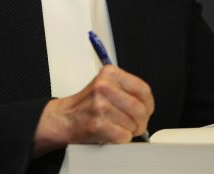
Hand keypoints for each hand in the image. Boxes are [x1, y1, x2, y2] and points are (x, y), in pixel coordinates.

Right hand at [32, 65, 153, 156]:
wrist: (64, 118)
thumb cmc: (87, 104)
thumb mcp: (105, 86)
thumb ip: (126, 89)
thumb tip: (147, 106)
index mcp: (109, 73)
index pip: (143, 89)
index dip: (148, 104)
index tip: (146, 111)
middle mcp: (105, 86)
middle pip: (140, 109)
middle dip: (141, 122)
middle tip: (135, 125)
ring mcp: (101, 105)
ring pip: (133, 124)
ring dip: (128, 131)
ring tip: (116, 127)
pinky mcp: (98, 123)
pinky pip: (123, 136)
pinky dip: (121, 138)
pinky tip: (111, 133)